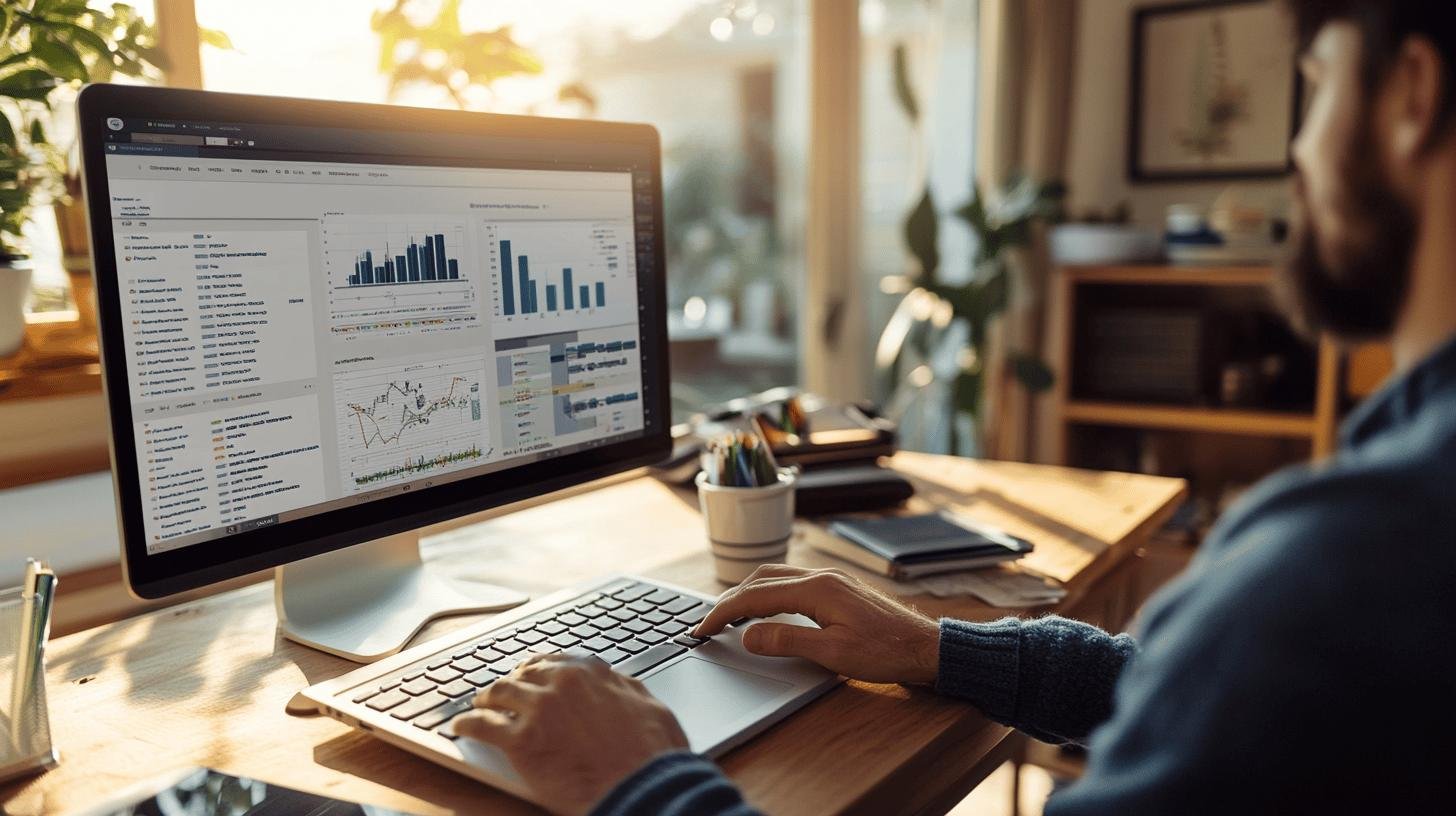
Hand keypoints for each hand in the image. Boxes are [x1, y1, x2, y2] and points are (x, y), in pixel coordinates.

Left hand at [453, 652, 688, 815]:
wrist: (641, 787)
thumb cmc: (652, 754)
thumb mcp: (650, 707)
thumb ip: (624, 689)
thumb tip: (615, 684)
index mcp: (591, 672)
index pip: (553, 661)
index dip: (537, 669)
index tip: (529, 674)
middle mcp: (561, 683)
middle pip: (522, 675)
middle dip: (511, 682)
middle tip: (501, 692)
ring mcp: (539, 709)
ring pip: (498, 694)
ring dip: (485, 698)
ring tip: (478, 705)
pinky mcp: (521, 742)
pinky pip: (482, 726)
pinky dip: (467, 724)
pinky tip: (460, 727)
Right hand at [694, 565, 940, 684]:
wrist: (926, 648)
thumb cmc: (886, 653)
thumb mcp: (833, 654)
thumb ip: (787, 642)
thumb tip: (748, 636)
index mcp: (816, 589)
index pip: (755, 596)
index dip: (724, 612)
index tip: (702, 628)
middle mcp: (821, 577)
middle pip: (761, 579)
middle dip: (730, 600)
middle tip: (708, 623)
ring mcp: (831, 580)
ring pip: (776, 577)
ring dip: (748, 593)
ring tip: (729, 615)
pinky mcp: (839, 588)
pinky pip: (792, 582)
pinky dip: (768, 593)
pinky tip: (765, 609)